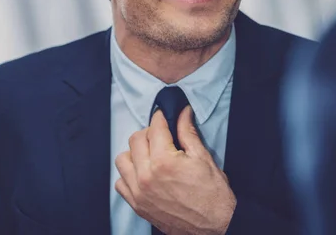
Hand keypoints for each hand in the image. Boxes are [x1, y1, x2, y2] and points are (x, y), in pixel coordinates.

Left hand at [115, 106, 236, 234]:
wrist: (215, 226)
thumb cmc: (213, 195)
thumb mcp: (203, 158)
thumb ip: (187, 132)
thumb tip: (182, 112)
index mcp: (164, 162)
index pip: (154, 127)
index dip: (161, 117)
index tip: (164, 115)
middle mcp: (147, 176)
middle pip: (135, 139)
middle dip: (149, 132)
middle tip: (163, 136)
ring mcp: (139, 192)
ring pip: (123, 159)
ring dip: (135, 152)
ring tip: (152, 154)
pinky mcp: (137, 205)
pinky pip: (120, 183)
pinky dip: (129, 174)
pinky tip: (144, 173)